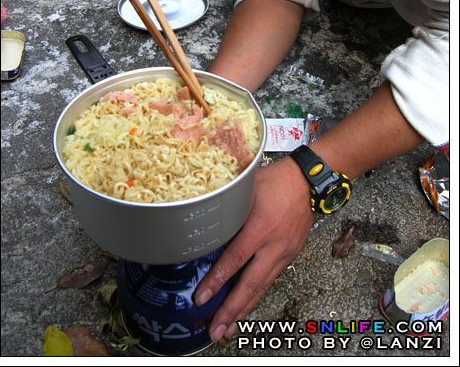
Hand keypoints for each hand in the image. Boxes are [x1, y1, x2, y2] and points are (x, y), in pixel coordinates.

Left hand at [194, 155, 314, 341]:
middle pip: (250, 284)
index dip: (216, 281)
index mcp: (260, 227)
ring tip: (229, 328)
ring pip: (262, 287)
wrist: (309, 181)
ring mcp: (284, 252)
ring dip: (244, 309)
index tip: (202, 297)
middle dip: (230, 309)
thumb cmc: (277, 181)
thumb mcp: (247, 190)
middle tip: (216, 328)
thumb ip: (229, 209)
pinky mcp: (290, 255)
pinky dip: (257, 296)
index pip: (234, 260)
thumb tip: (207, 223)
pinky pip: (271, 280)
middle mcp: (274, 245)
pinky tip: (247, 306)